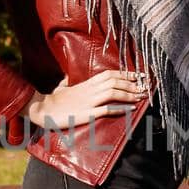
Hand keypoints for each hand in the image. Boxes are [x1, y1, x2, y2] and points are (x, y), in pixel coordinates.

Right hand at [28, 69, 148, 128]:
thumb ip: (66, 82)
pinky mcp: (87, 113)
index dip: (125, 74)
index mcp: (86, 83)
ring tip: (141, 97)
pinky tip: (130, 109)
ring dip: (129, 94)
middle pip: (114, 81)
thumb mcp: (60, 88)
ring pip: (113, 92)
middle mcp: (89, 90)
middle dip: (132, 84)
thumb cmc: (52, 100)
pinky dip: (120, 109)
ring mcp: (88, 101)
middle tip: (145, 87)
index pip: (110, 74)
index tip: (138, 76)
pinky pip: (106, 109)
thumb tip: (66, 79)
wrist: (43, 110)